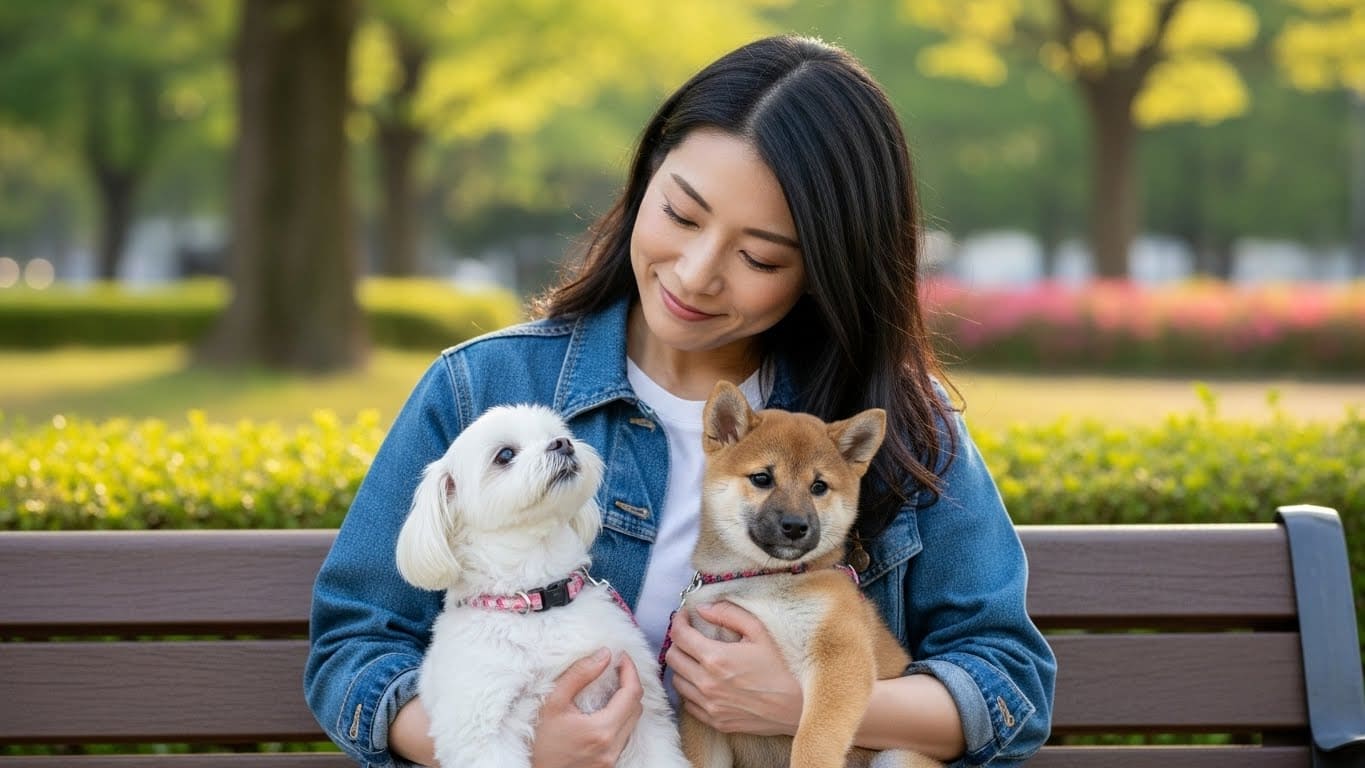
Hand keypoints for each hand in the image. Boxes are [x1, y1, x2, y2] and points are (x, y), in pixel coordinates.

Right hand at [530, 648, 644, 767]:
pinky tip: (605, 709)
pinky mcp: (609, 763)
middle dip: (630, 683)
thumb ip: (580, 675)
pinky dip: (621, 717)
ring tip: (612, 685)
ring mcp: (612, 757)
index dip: (630, 670)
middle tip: (617, 667)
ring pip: (633, 722)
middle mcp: (612, 747)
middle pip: (637, 707)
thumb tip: (604, 655)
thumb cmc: (540, 743)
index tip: (622, 656)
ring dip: (627, 701)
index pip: (632, 693)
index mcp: (602, 730)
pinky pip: (625, 735)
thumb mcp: (553, 702)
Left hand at [666, 601, 803, 735]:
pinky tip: (705, 681)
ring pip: (676, 681)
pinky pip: (688, 703)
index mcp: (715, 658)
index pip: (679, 635)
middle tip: (691, 636)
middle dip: (678, 642)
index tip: (685, 617)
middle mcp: (706, 683)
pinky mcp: (715, 721)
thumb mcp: (759, 632)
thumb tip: (703, 609)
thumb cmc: (781, 667)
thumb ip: (728, 614)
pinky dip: (691, 690)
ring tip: (698, 659)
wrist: (797, 706)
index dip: (678, 621)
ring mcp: (709, 705)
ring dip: (683, 666)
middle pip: (672, 657)